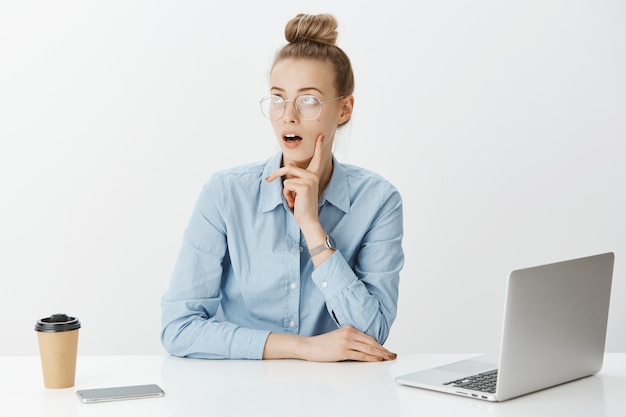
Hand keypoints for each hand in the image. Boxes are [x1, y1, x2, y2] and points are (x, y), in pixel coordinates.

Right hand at [263, 326, 397, 361]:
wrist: (308, 346)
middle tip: (393, 355)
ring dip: (381, 355)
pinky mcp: (342, 351)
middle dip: (384, 350)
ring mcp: (346, 342)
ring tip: (389, 358)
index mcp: (349, 329)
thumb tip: (363, 349)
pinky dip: (371, 358)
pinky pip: (361, 355)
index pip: (369, 338)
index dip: (380, 345)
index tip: (387, 350)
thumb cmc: (322, 344)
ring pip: (368, 349)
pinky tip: (377, 360)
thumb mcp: (338, 337)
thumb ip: (350, 340)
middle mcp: (349, 333)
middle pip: (372, 343)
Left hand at [265, 135, 324, 226]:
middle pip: (289, 167)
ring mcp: (310, 180)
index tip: (321, 136)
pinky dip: (287, 195)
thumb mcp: (299, 190)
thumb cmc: (303, 206)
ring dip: (285, 191)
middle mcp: (313, 176)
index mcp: (314, 175)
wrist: (309, 220)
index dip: (318, 147)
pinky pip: (286, 186)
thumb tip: (287, 169)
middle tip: (267, 179)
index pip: (317, 159)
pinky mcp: (304, 186)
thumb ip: (295, 179)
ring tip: (292, 200)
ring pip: (286, 178)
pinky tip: (294, 202)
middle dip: (276, 174)